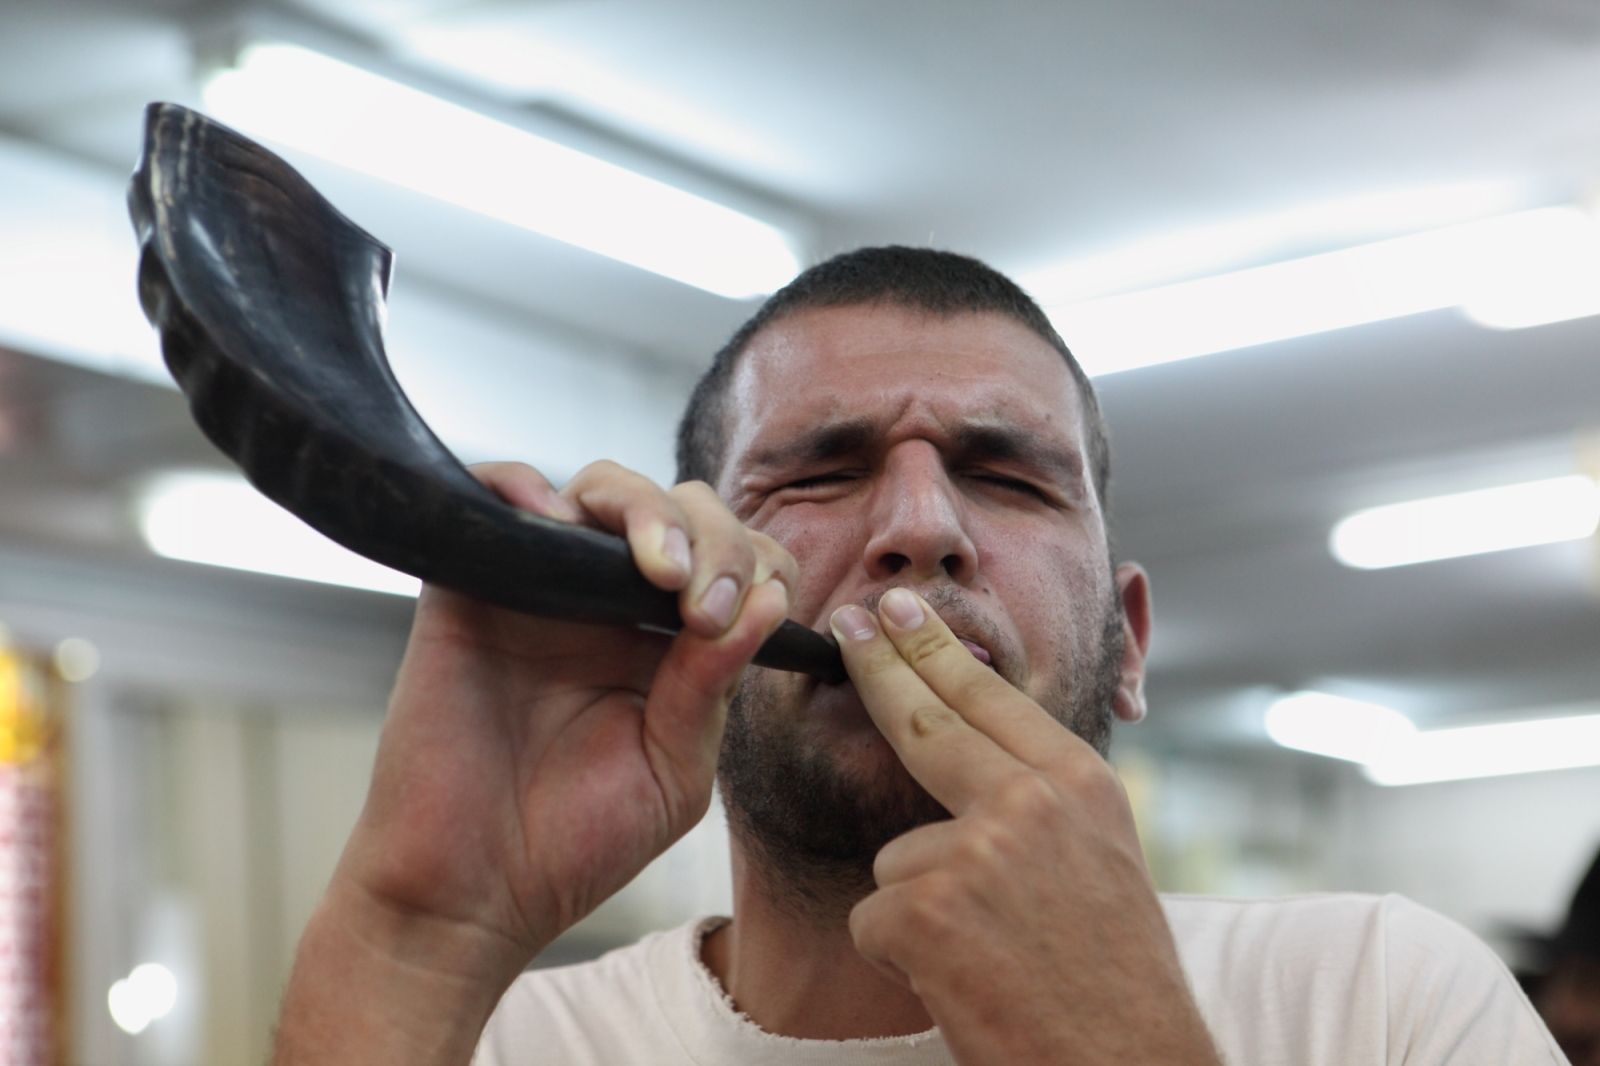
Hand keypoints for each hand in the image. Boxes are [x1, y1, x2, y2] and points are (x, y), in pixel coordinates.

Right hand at [274, 461, 791, 1064]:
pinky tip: (556, 518)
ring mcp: (542, 587)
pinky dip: (523, 485)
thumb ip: (712, 687)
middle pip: (678, 510)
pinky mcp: (469, 584)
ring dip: (642, 508)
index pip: (736, 562)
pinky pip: (495, 494)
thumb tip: (766, 604)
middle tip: (703, 602)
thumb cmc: (573, 844)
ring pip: (600, 490)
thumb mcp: (673, 772)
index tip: (753, 612)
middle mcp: (611, 603)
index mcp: (671, 643)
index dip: (759, 566)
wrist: (467, 893)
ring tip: (661, 567)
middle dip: (714, 537)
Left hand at [833, 588, 1219, 1065]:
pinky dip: (902, 959)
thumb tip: (973, 761)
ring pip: (895, 856)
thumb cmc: (1114, 982)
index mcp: (1081, 785)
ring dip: (918, 911)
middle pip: (924, 718)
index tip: (899, 611)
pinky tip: (962, 985)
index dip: (934, 649)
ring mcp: (974, 851)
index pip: (989, 697)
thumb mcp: (1099, 863)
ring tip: (986, 960)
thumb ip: (1040, 804)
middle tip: (846, 624)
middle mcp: (1030, 802)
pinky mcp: (924, 910)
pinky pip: (874, 918)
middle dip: (879, 667)